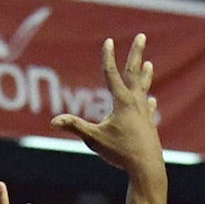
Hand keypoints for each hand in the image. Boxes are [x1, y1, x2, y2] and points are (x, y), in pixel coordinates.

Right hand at [50, 35, 162, 182]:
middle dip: (136, 53)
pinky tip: (151, 100)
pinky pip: (147, 108)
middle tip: (141, 36)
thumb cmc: (120, 152)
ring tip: (149, 64)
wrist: (147, 166)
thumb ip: (75, 127)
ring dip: (145, 75)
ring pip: (144, 89)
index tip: (108, 41)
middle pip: (135, 72)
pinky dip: (147, 101)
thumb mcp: (94, 139)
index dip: (108, 57)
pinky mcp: (149, 125)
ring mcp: (144, 113)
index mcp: (122, 102)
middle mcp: (135, 102)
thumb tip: (53, 121)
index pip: (112, 74)